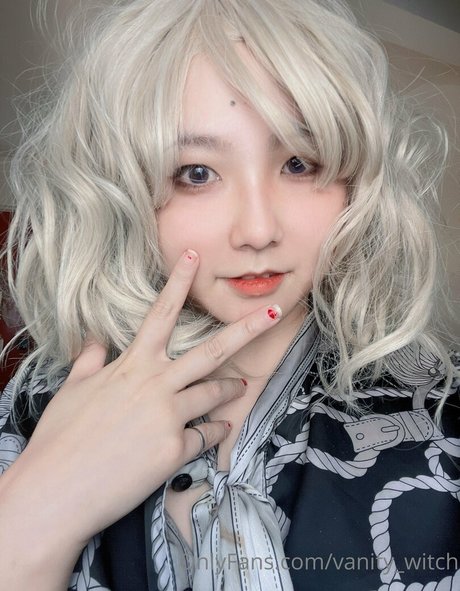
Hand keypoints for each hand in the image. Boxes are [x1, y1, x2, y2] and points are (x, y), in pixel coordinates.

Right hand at [0, 249, 281, 561]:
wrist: (55, 490)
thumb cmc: (59, 437)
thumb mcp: (73, 389)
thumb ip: (90, 360)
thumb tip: (94, 339)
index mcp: (132, 365)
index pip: (161, 313)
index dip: (179, 282)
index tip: (195, 256)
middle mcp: (157, 384)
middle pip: (213, 351)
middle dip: (248, 329)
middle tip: (275, 314)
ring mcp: (169, 416)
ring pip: (214, 393)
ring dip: (230, 388)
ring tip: (241, 386)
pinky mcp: (174, 450)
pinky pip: (205, 436)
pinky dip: (214, 432)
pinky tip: (220, 431)